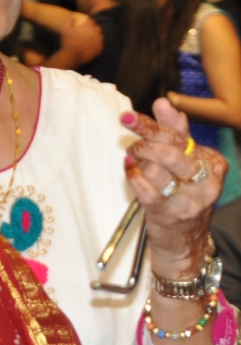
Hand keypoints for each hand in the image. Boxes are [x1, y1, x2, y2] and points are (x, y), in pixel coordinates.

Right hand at [58, 13, 103, 63]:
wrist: (71, 55)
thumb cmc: (68, 42)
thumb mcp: (65, 29)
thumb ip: (69, 21)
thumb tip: (73, 18)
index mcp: (88, 26)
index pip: (91, 21)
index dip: (88, 23)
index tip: (85, 26)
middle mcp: (95, 32)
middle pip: (97, 28)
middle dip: (94, 29)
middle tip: (88, 33)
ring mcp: (98, 41)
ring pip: (100, 36)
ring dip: (97, 37)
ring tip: (91, 40)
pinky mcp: (99, 48)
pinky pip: (101, 45)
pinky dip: (97, 45)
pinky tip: (92, 47)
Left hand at [122, 102, 223, 277]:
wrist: (184, 240)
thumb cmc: (182, 195)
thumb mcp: (186, 164)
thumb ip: (177, 135)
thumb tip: (164, 103)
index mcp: (213, 163)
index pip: (182, 137)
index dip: (157, 123)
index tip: (137, 112)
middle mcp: (206, 182)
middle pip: (172, 151)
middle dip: (145, 139)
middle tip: (130, 136)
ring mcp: (189, 200)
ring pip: (159, 169)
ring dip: (139, 159)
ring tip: (133, 156)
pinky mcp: (169, 214)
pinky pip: (147, 190)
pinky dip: (134, 176)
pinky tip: (130, 170)